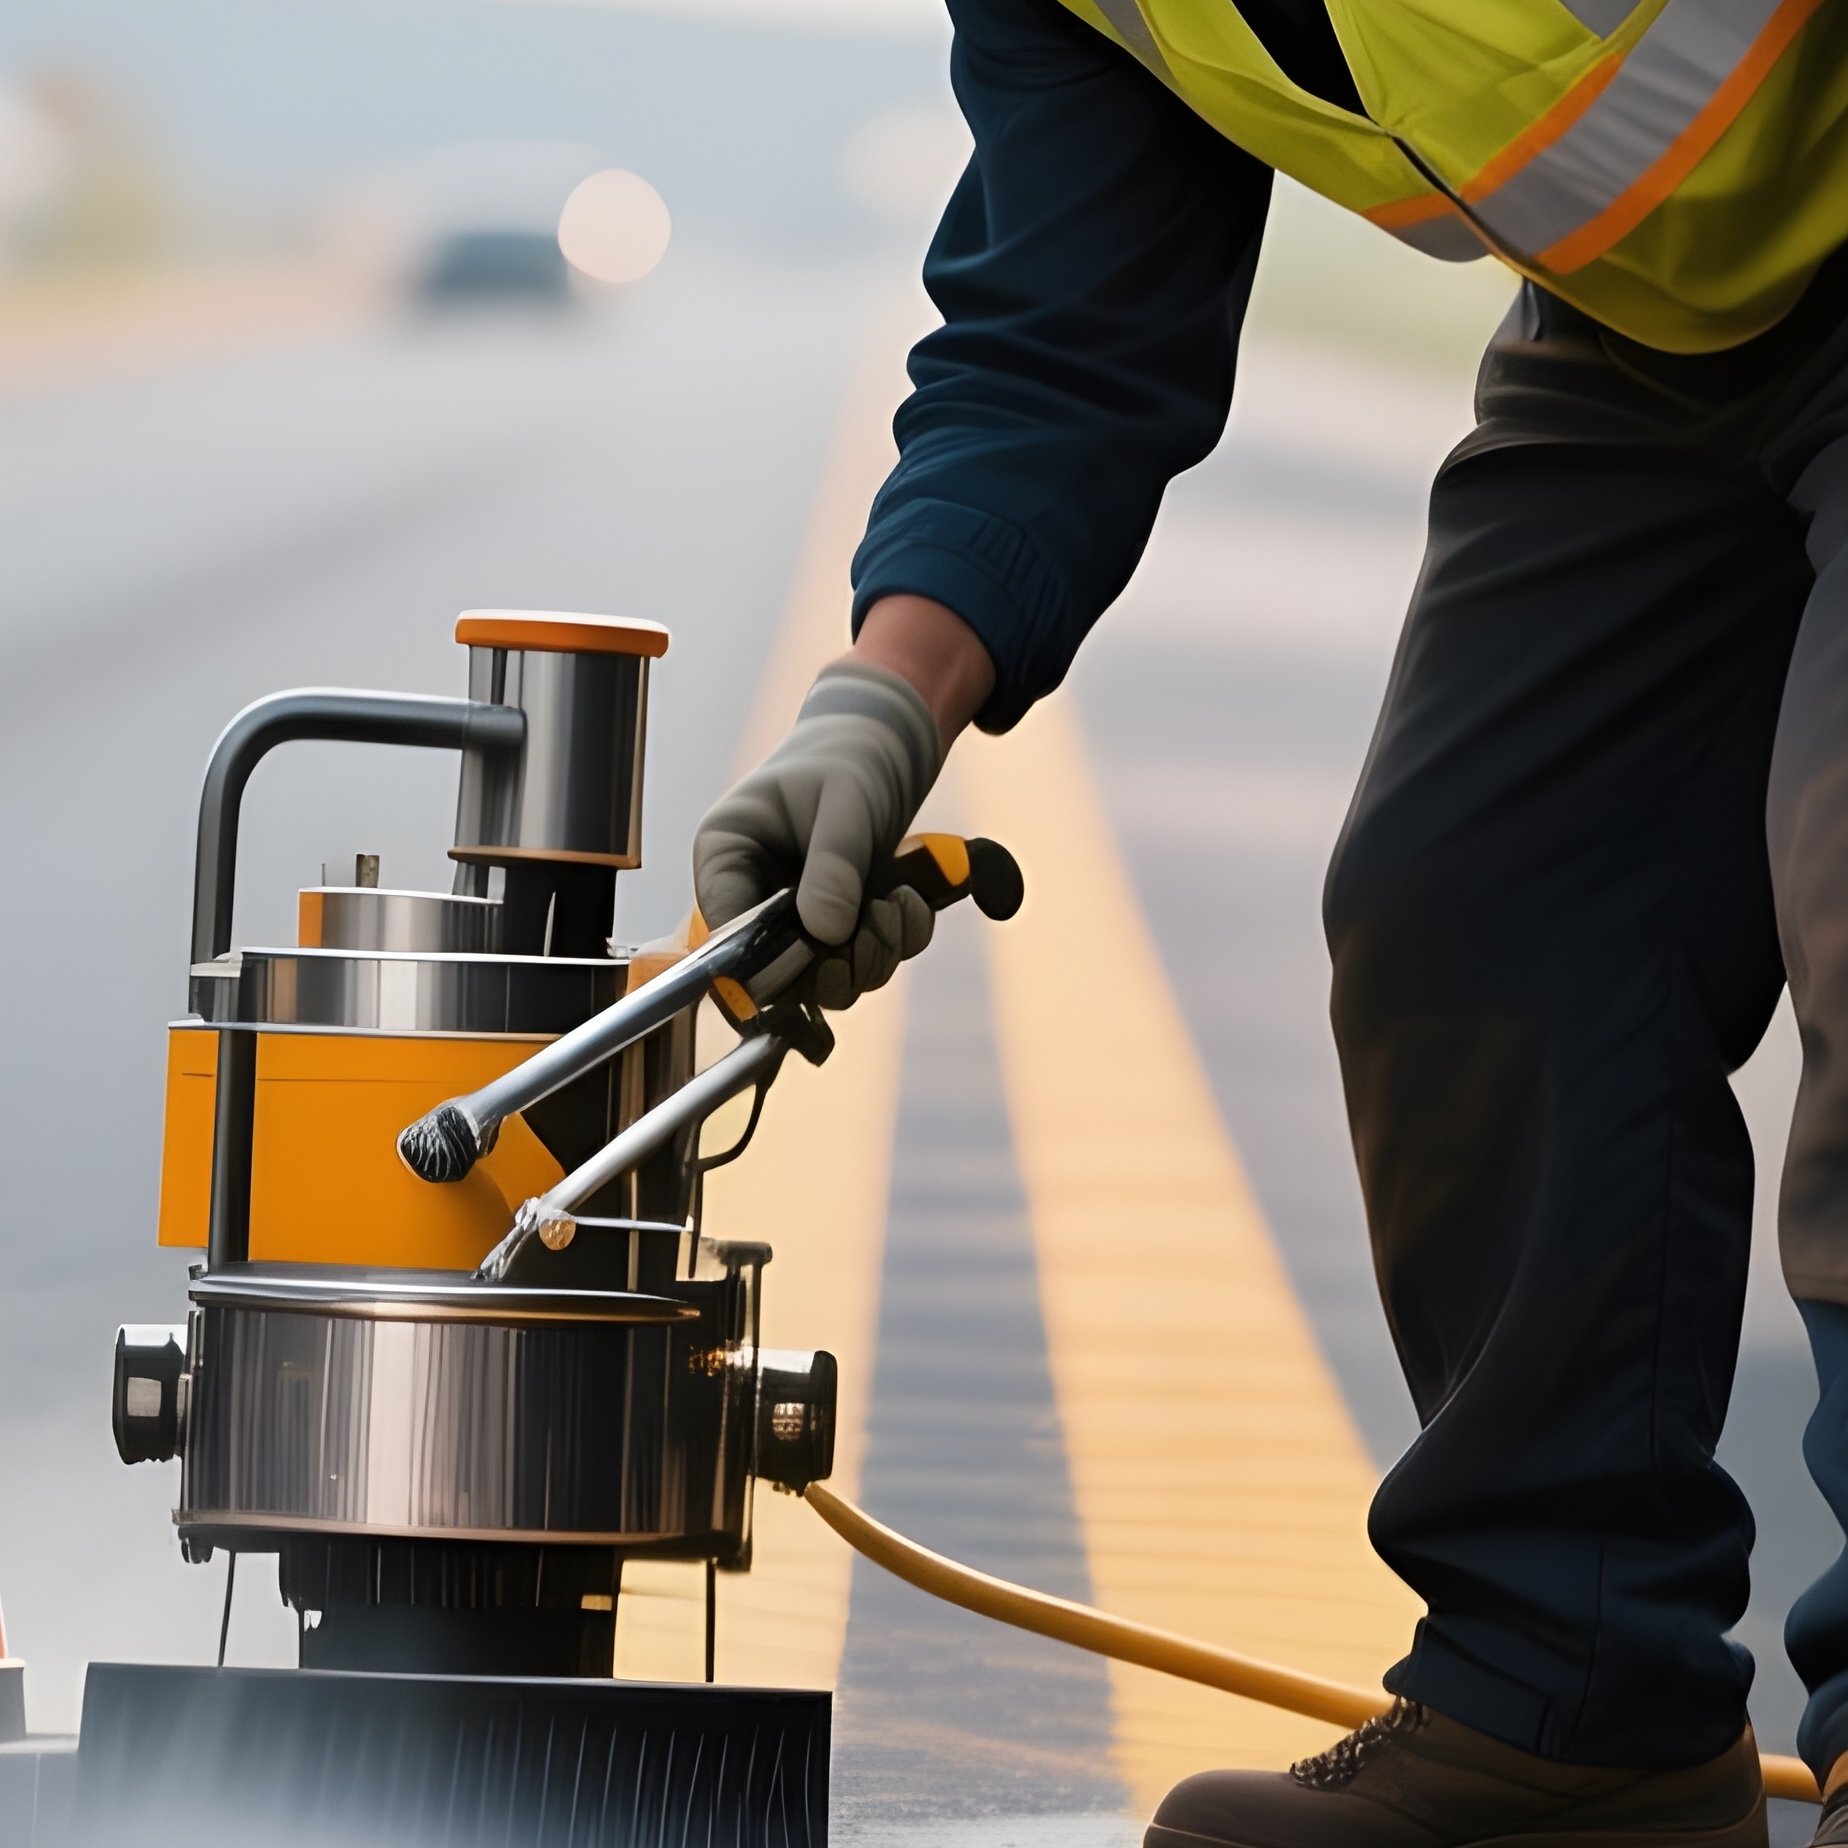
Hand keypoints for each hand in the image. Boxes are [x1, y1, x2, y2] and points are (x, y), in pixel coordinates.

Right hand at [693, 661, 940, 1008]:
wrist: (885, 749)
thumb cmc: (851, 760)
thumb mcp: (844, 802)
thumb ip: (832, 865)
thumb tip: (825, 934)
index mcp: (725, 859)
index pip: (725, 936)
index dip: (769, 961)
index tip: (824, 947)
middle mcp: (751, 898)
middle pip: (776, 975)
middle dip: (836, 964)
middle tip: (879, 922)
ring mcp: (793, 920)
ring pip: (825, 979)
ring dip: (872, 955)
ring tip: (898, 904)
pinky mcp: (835, 928)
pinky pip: (863, 962)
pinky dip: (895, 944)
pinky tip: (908, 902)